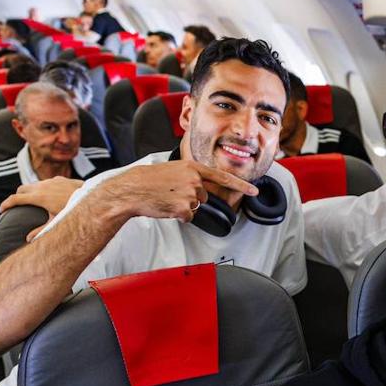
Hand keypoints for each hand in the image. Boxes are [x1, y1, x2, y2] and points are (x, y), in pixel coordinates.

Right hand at [0, 177, 84, 240]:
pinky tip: (49, 196)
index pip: (15, 199)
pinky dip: (43, 188)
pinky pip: (47, 182)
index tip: (1, 210)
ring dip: (30, 192)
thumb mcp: (57, 222)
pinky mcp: (61, 178)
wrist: (94, 199)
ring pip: (34, 184)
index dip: (6, 204)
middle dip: (17, 196)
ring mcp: (52, 180)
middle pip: (22, 188)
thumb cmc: (75, 212)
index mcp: (38, 197)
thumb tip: (28, 240)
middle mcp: (43, 186)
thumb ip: (41, 231)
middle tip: (15, 206)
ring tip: (32, 202)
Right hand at [95, 159, 256, 222]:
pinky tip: (166, 207)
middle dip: (191, 198)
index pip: (222, 176)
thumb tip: (202, 190)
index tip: (254, 190)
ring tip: (166, 198)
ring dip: (183, 207)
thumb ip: (191, 176)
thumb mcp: (173, 169)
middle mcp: (194, 180)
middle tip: (171, 193)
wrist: (131, 189)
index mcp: (192, 167)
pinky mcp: (183, 208)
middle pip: (204, 197)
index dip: (240, 185)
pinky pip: (188, 217)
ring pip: (196, 208)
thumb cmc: (148, 180)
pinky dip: (178, 216)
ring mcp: (189, 194)